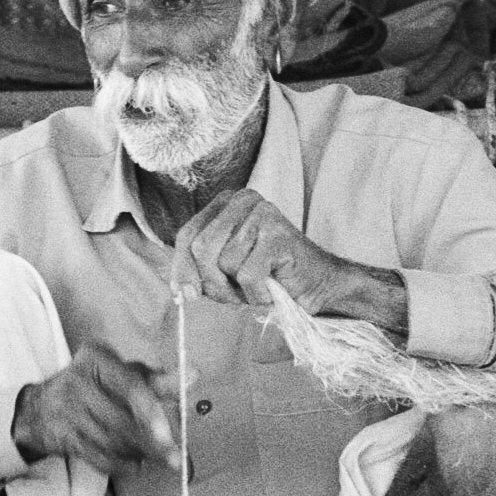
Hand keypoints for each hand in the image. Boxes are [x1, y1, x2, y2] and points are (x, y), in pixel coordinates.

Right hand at [12, 342, 182, 474]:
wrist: (39, 407)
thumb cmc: (94, 385)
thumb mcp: (124, 374)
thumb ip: (159, 380)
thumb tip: (193, 375)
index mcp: (97, 358)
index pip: (130, 386)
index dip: (152, 413)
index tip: (169, 436)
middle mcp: (78, 381)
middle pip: (123, 420)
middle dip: (153, 444)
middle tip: (177, 459)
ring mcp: (66, 410)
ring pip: (113, 442)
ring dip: (139, 454)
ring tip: (153, 455)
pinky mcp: (62, 437)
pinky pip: (98, 458)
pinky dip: (121, 465)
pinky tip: (134, 463)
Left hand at [170, 189, 345, 311]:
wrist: (316, 284)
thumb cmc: (267, 277)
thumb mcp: (224, 270)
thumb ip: (198, 270)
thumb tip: (178, 289)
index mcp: (226, 202)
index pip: (187, 235)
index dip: (181, 268)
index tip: (184, 294)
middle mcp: (243, 200)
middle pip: (201, 248)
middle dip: (212, 282)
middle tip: (233, 294)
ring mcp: (263, 214)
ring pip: (224, 263)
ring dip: (238, 290)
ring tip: (258, 286)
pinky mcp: (278, 235)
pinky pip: (247, 275)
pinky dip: (257, 294)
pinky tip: (272, 288)